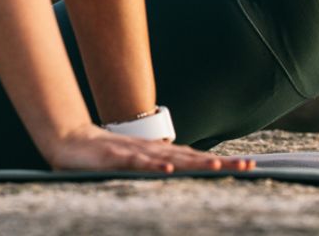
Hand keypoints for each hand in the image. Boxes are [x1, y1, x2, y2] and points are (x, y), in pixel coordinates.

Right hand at [45, 123, 253, 173]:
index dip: (221, 163)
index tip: (248, 167)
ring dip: (195, 163)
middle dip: (221, 163)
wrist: (70, 142)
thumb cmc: (104, 159)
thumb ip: (156, 171)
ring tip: (219, 168)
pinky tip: (168, 170)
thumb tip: (179, 177)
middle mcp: (153, 151)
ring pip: (170, 158)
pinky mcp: (115, 156)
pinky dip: (154, 165)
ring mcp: (135, 153)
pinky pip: (137, 162)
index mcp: (159, 155)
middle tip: (248, 166)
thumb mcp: (135, 169)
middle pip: (192, 157)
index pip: (195, 159)